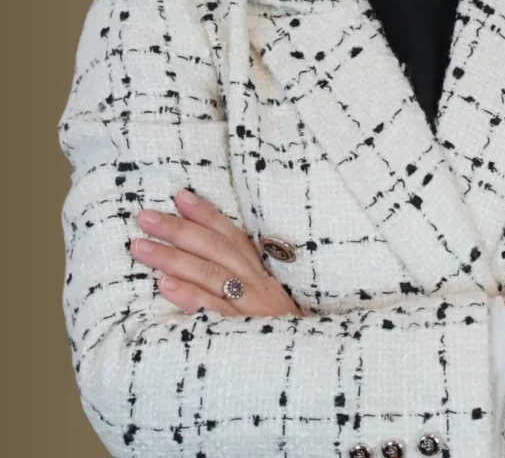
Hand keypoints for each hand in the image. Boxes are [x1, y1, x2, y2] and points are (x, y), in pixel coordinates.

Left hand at [129, 188, 302, 317]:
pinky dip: (189, 295)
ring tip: (141, 247)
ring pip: (210, 273)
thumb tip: (201, 260)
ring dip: (172, 258)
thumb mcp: (267, 301)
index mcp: (261, 272)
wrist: (303, 368)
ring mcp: (250, 306)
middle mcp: (257, 283)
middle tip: (145, 217)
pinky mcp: (243, 332)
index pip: (231, 235)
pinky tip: (164, 285)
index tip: (180, 195)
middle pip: (215, 248)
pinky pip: (213, 310)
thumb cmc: (280, 334)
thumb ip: (241, 280)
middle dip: (178, 229)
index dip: (206, 213)